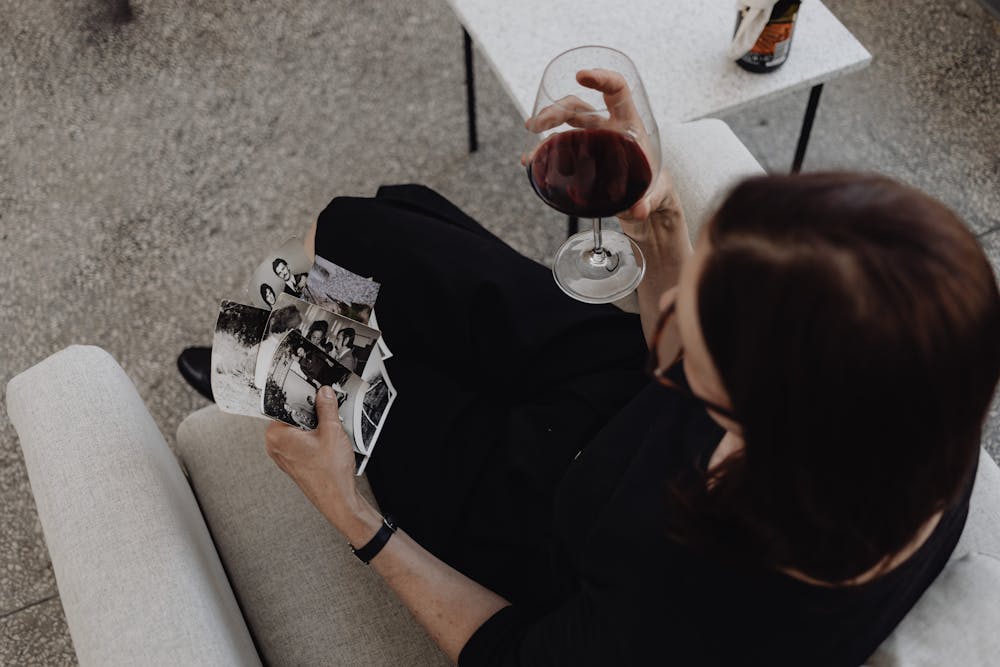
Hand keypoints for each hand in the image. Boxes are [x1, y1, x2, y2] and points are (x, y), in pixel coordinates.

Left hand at [265, 386, 360, 525]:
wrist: (338, 499)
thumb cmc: (330, 474)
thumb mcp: (332, 431)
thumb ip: (326, 407)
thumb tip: (323, 394)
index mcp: (276, 435)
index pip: (286, 403)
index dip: (304, 397)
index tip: (315, 394)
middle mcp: (275, 445)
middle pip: (294, 416)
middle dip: (312, 413)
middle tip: (327, 418)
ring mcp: (283, 455)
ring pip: (300, 429)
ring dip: (316, 427)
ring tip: (329, 435)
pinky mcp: (294, 462)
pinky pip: (303, 442)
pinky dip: (315, 439)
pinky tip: (329, 445)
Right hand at [521, 68, 682, 236]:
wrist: (646, 200)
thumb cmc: (656, 189)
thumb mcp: (656, 194)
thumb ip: (648, 202)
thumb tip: (638, 210)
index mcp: (630, 125)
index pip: (617, 90)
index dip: (601, 78)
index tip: (580, 76)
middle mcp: (609, 127)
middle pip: (580, 106)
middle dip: (556, 109)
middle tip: (538, 123)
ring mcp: (594, 140)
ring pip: (566, 121)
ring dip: (547, 122)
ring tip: (531, 130)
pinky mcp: (583, 156)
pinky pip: (561, 145)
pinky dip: (545, 149)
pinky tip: (531, 159)